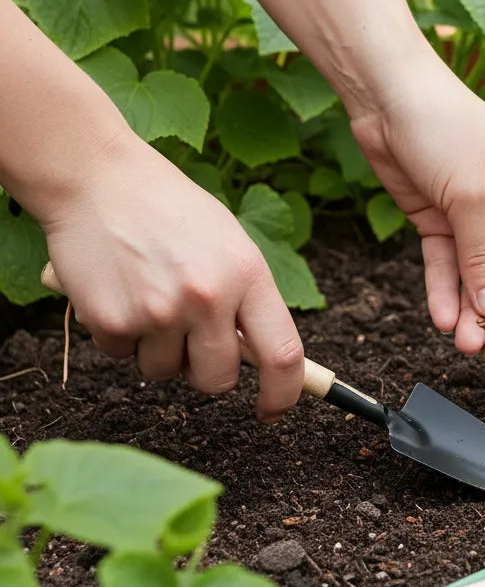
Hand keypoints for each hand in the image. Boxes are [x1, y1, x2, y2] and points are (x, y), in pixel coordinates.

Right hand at [37, 128, 303, 420]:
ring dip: (156, 349)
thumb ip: (246, 297)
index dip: (284, 393)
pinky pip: (121, 355)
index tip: (273, 409)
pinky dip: (118, 333)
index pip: (283, 354)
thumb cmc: (170, 210)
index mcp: (248, 275)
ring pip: (164, 372)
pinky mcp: (112, 319)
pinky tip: (118, 289)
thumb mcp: (229, 242)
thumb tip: (260, 356)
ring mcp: (159, 311)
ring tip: (149, 295)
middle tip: (189, 336)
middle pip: (218, 379)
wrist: (99, 177)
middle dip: (205, 371)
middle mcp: (208, 297)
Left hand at [350, 64, 484, 366]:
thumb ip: (483, 257)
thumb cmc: (446, 127)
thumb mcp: (471, 196)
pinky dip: (446, 290)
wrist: (389, 96)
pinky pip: (449, 264)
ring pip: (481, 276)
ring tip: (464, 344)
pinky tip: (442, 318)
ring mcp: (479, 216)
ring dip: (472, 310)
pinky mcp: (444, 219)